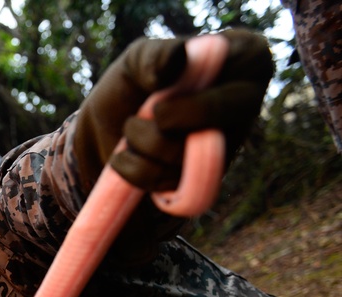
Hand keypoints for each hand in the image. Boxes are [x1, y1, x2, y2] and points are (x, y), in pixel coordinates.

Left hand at [74, 29, 272, 192]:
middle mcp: (248, 104)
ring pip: (184, 153)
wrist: (107, 129)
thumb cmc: (133, 84)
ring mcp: (229, 145)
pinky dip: (135, 169)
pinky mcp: (204, 182)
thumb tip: (176, 62)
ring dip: (141, 141)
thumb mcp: (137, 59)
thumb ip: (156, 55)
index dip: (188, 86)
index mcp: (247, 59)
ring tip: (131, 129)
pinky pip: (169, 182)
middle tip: (145, 112)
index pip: (238, 69)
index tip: (156, 88)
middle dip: (162, 117)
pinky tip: (128, 155)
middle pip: (211, 117)